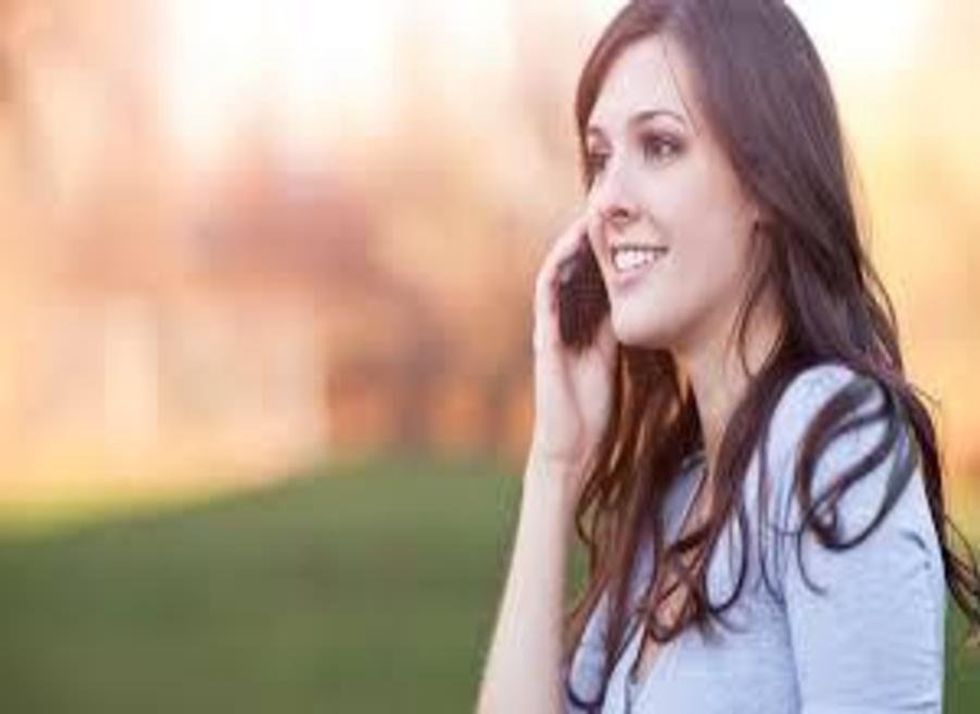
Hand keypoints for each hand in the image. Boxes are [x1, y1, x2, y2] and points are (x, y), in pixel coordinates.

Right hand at [529, 208, 616, 503]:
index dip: (607, 248)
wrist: (574, 447)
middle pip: (574, 268)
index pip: (593, 276)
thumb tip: (642, 297)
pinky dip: (556, 268)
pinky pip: (546, 294)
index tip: (629, 220)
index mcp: (582, 325)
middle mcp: (563, 320)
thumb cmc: (592, 408)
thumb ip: (615, 328)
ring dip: (570, 244)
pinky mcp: (543, 337)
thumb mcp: (612, 357)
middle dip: (589, 237)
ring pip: (558, 273)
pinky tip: (569, 246)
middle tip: (607, 204)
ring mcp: (549, 326)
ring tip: (589, 215)